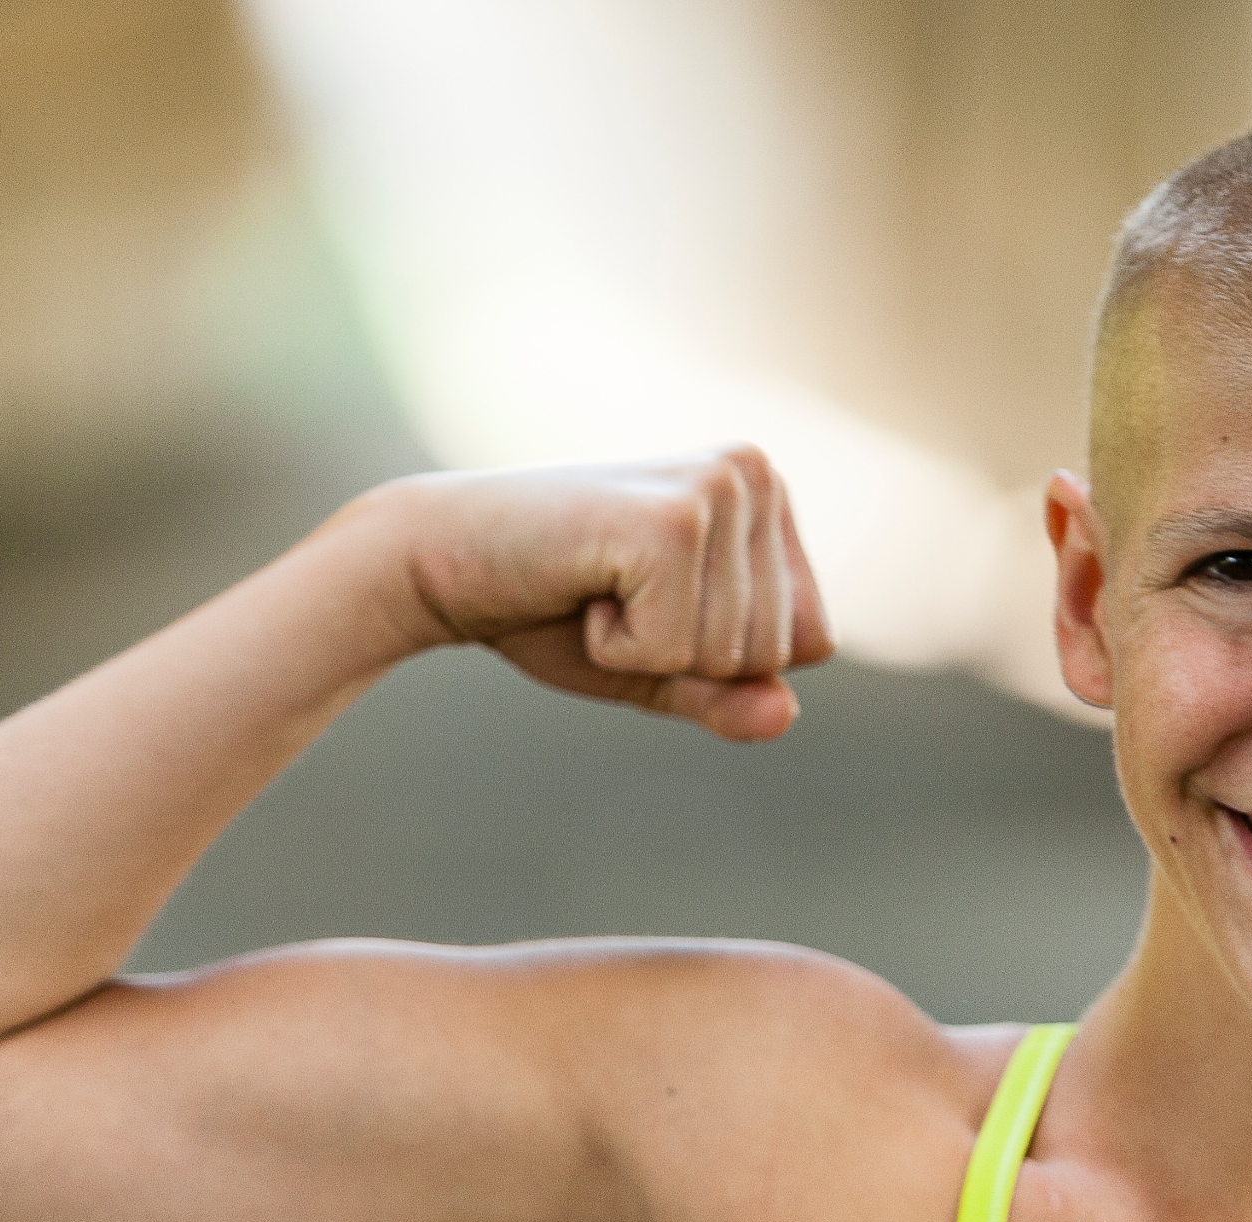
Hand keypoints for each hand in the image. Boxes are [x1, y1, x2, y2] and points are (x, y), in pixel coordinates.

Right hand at [382, 446, 835, 741]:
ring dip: (646, 652)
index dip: (720, 660)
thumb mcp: (659, 667)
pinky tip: (579, 589)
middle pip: (773, 653)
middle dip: (683, 657)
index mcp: (767, 496)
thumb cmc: (553, 610)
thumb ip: (728, 696)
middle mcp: (754, 474)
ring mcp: (716, 490)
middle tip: (610, 599)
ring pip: (729, 656)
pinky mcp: (671, 522)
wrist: (440, 561)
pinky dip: (617, 649)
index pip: (812, 641)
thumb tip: (786, 716)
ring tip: (594, 589)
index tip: (647, 605)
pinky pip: (674, 651)